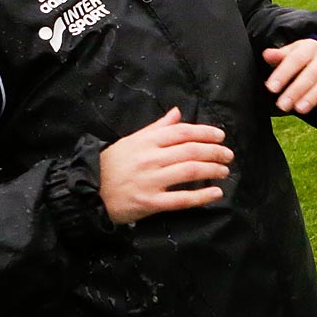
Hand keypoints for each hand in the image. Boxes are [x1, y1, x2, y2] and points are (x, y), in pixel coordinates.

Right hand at [98, 108, 232, 224]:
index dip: (205, 132)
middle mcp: (151, 158)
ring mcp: (151, 181)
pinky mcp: (150, 203)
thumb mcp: (131, 140)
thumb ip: (156, 128)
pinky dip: (201, 196)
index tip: (220, 136)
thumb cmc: (112, 165)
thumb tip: (177, 113)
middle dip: (214, 152)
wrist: (89, 191)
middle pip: (190, 151)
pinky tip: (216, 193)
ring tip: (224, 171)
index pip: (182, 132)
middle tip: (228, 155)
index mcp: (147, 141)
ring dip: (212, 170)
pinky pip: (181, 199)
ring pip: (189, 172)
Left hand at [262, 39, 316, 116]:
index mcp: (310, 46)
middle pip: (311, 73)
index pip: (295, 59)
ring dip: (314, 96)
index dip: (283, 74)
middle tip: (282, 105)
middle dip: (296, 90)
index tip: (271, 88)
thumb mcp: (289, 55)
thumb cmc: (300, 60)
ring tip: (299, 110)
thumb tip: (267, 54)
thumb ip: (278, 56)